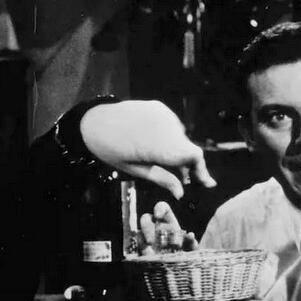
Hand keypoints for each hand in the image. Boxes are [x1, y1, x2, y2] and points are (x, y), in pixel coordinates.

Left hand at [79, 100, 215, 198]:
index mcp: (159, 146)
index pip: (194, 156)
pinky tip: (157, 143)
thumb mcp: (135, 169)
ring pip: (181, 138)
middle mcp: (165, 127)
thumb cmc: (111, 150)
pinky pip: (173, 126)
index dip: (202, 170)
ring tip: (165, 161)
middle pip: (188, 148)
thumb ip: (162, 179)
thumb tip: (181, 193)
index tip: (207, 184)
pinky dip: (171, 137)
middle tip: (182, 180)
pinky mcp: (159, 107)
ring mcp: (163, 114)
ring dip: (178, 150)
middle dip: (188, 165)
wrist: (93, 121)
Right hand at [137, 202, 197, 253]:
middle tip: (152, 240)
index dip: (159, 209)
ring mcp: (148, 239)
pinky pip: (139, 246)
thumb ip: (191, 243)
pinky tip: (149, 255)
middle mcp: (156, 228)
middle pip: (145, 219)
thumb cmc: (186, 256)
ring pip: (140, 233)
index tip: (158, 216)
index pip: (161, 208)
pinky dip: (142, 249)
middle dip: (148, 228)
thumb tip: (190, 235)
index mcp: (169, 222)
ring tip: (152, 250)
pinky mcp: (143, 250)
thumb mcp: (191, 250)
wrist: (179, 271)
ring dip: (145, 240)